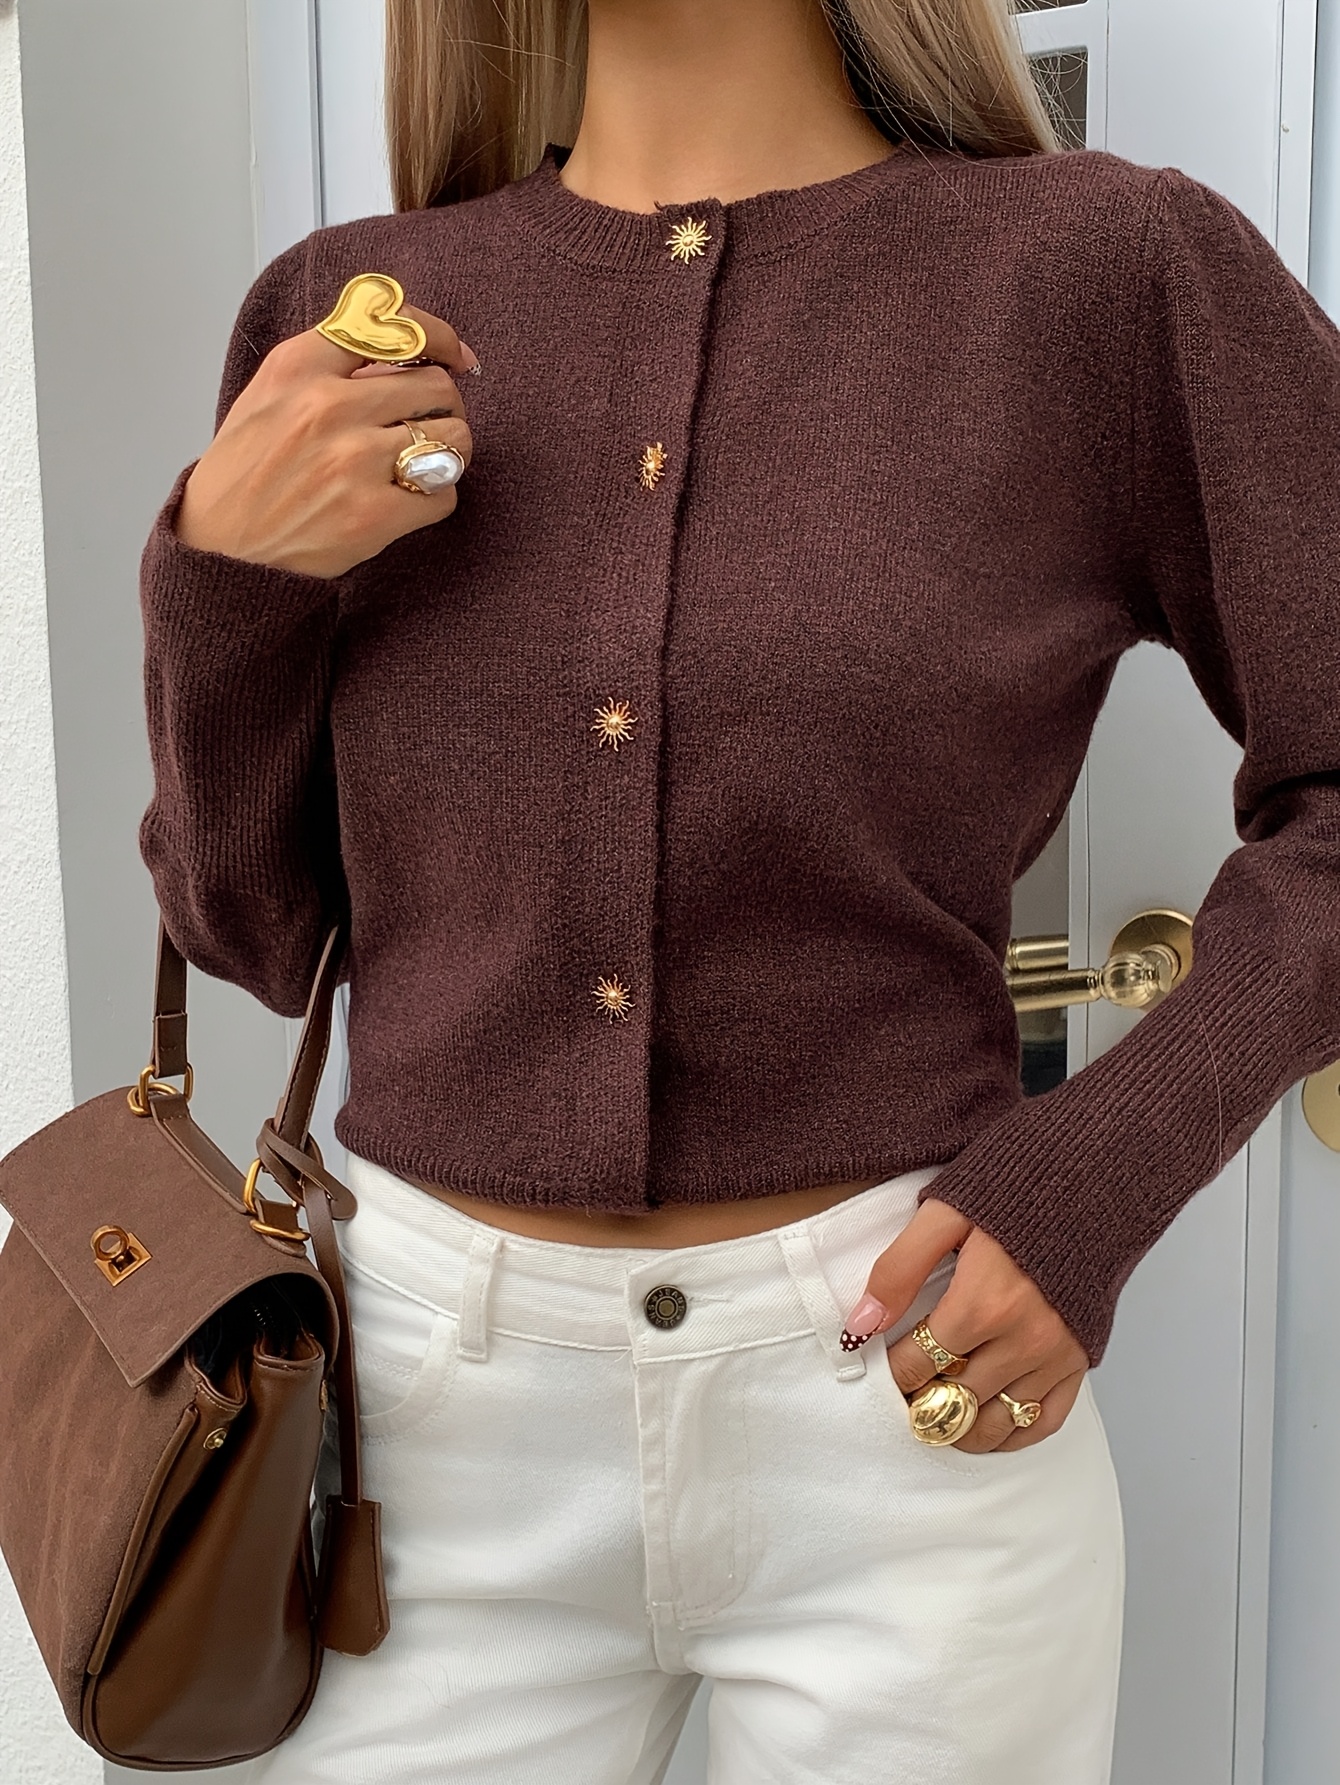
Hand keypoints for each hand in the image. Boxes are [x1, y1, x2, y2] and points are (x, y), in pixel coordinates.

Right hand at [176, 304, 478, 578]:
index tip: (455, 356)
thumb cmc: (243, 476)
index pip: (394, 329)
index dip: (438, 339)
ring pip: (452, 438)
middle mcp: (328, 406)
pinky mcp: (373, 514)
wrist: (219, 551)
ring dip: (449, 453)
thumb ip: (328, 370)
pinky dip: (435, 499)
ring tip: (424, 465)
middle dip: (444, 406)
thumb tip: (403, 359)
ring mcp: (353, 460)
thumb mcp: (268, 397)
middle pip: (436, 386)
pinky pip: (444, 494)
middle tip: (431, 425)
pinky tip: (407, 503)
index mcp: (299, 367)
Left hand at [842, 1198, 1089, 1450]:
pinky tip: (985, 1424)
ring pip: (995, 1423)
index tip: (884, 1365)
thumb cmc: (1014, 1191)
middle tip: (907, 1394)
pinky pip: (1043, 1422)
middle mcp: (1021, 1340)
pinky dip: (1011, 1434)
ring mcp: (1054, 1356)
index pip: (917, 1366)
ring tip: (937, 1414)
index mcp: (981, 1305)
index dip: (893, 1372)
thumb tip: (860, 1326)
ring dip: (959, 1426)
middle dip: (921, 1402)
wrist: (1091, 1179)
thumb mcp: (944, 1214)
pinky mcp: (1080, 1361)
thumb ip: (898, 1271)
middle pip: (952, 1401)